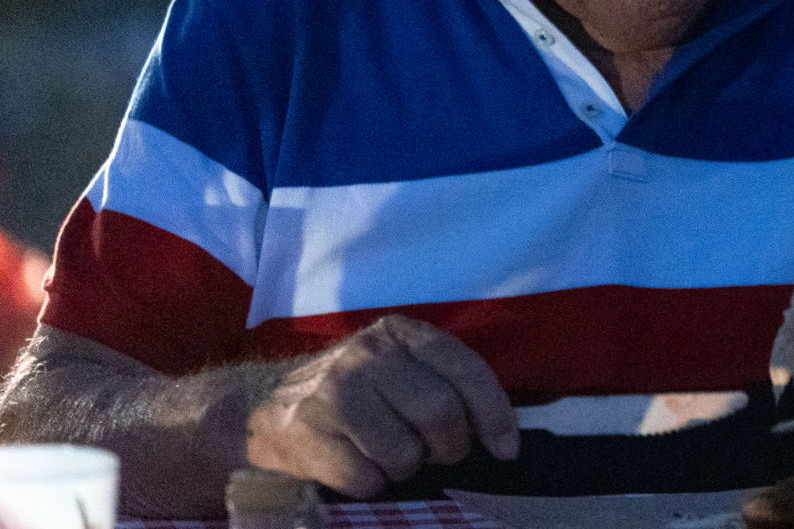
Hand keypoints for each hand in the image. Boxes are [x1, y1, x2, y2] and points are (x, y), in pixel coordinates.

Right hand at [245, 315, 518, 497]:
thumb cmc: (352, 394)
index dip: (494, 414)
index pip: (466, 371)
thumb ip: (445, 383)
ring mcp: (333, 392)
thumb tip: (502, 434)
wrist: (264, 408)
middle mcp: (367, 355)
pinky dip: (370, 484)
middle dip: (448, 447)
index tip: (506, 449)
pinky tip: (354, 466)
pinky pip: (366, 478)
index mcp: (400, 334)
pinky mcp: (305, 433)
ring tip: (386, 454)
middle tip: (435, 454)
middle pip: (440, 413)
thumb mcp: (399, 369)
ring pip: (404, 452)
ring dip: (404, 468)